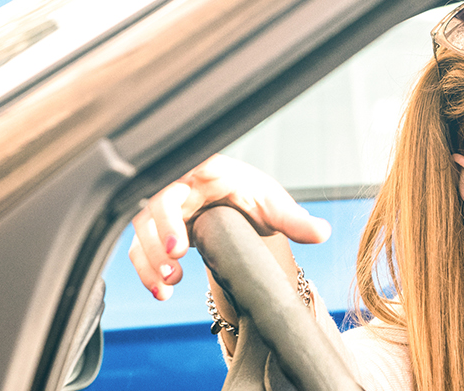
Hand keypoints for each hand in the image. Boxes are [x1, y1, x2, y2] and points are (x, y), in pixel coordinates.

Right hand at [128, 154, 329, 300]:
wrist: (229, 203)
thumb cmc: (246, 194)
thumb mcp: (270, 203)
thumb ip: (293, 218)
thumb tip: (324, 233)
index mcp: (205, 170)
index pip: (185, 170)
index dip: (179, 187)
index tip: (190, 212)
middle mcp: (177, 187)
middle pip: (156, 203)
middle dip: (162, 230)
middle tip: (177, 255)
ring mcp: (162, 211)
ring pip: (142, 231)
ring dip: (151, 258)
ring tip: (170, 283)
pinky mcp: (155, 234)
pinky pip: (140, 252)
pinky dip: (147, 273)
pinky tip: (162, 292)